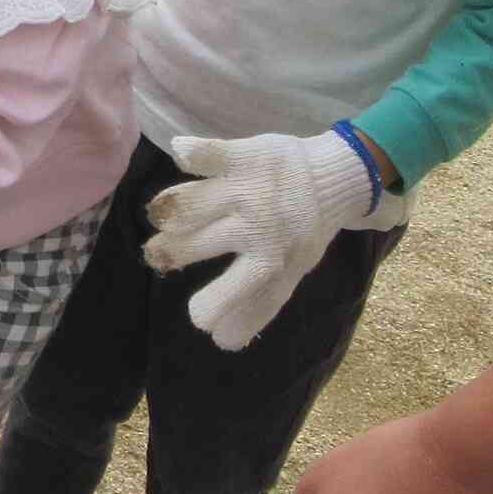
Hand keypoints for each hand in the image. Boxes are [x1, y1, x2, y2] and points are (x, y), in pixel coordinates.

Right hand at [143, 128, 378, 349]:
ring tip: (161, 217)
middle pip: (194, 243)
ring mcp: (248, 189)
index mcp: (270, 260)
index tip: (198, 316)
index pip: (236, 289)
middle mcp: (257, 226)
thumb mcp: (289, 273)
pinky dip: (193, 152)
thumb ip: (257, 305)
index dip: (212, 306)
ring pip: (190, 203)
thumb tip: (222, 341)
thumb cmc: (302, 232)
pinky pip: (213, 154)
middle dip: (169, 252)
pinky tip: (181, 153)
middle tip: (159, 253)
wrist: (334, 177)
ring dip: (167, 212)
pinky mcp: (246, 156)